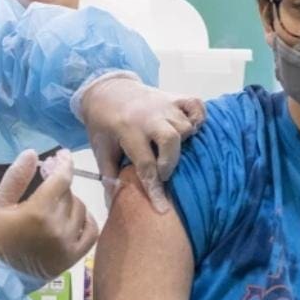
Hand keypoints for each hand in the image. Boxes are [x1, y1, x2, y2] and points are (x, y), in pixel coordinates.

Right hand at [0, 148, 98, 280]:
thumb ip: (16, 177)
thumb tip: (32, 153)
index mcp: (38, 211)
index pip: (61, 179)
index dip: (64, 163)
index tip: (63, 154)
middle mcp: (58, 226)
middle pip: (69, 193)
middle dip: (60, 183)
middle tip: (50, 179)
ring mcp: (68, 243)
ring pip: (80, 209)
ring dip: (71, 201)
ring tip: (55, 202)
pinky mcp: (73, 257)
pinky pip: (91, 232)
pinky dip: (87, 220)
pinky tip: (76, 217)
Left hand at [80, 76, 205, 213]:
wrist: (107, 91)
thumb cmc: (104, 124)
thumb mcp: (101, 150)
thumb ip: (110, 176)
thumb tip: (113, 204)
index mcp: (127, 129)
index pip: (145, 164)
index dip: (155, 188)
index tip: (162, 208)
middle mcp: (148, 116)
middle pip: (171, 139)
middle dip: (170, 162)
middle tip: (163, 172)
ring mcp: (164, 105)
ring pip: (184, 126)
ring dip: (181, 142)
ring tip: (169, 150)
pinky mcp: (174, 97)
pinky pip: (196, 106)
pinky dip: (198, 118)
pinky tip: (191, 130)